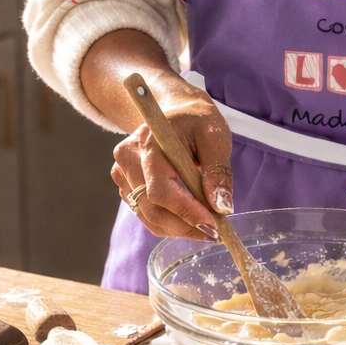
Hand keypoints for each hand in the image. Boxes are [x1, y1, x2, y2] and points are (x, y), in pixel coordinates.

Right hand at [111, 80, 232, 239]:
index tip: (213, 225)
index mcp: (149, 143)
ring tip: (207, 228)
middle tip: (215, 233)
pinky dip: (170, 223)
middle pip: (152, 208)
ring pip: (149, 216)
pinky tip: (191, 219)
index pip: (160, 189)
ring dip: (179, 228)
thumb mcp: (215, 137)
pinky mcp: (127, 185)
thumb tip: (222, 207)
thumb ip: (219, 171)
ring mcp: (123, 174)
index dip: (186, 211)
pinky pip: (147, 214)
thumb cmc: (196, 120)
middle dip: (186, 225)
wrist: (176, 111)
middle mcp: (128, 159)